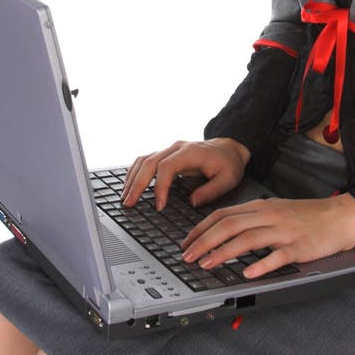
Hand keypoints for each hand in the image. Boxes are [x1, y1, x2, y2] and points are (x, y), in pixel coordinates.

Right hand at [121, 137, 250, 209]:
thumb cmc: (229, 163)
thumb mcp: (228, 179)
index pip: (167, 166)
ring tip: (125, 198)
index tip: (158, 206)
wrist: (229, 148)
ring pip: (144, 160)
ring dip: (132, 178)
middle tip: (129, 203)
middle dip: (137, 183)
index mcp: (191, 152)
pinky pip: (145, 160)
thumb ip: (211, 191)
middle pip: (150, 162)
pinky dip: (135, 173)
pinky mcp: (166, 155)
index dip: (160, 186)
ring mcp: (170, 150)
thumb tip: (191, 202)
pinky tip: (129, 186)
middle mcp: (177, 148)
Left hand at [180, 193, 354, 278]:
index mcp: (261, 207)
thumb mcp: (276, 210)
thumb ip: (253, 219)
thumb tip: (225, 231)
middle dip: (204, 241)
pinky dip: (261, 265)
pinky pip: (278, 256)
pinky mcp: (299, 247)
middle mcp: (269, 216)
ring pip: (248, 238)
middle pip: (230, 225)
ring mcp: (284, 231)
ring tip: (207, 264)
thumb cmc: (308, 216)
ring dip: (224, 252)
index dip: (201, 229)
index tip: (186, 243)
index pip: (224, 214)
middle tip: (187, 257)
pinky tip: (248, 274)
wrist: (341, 216)